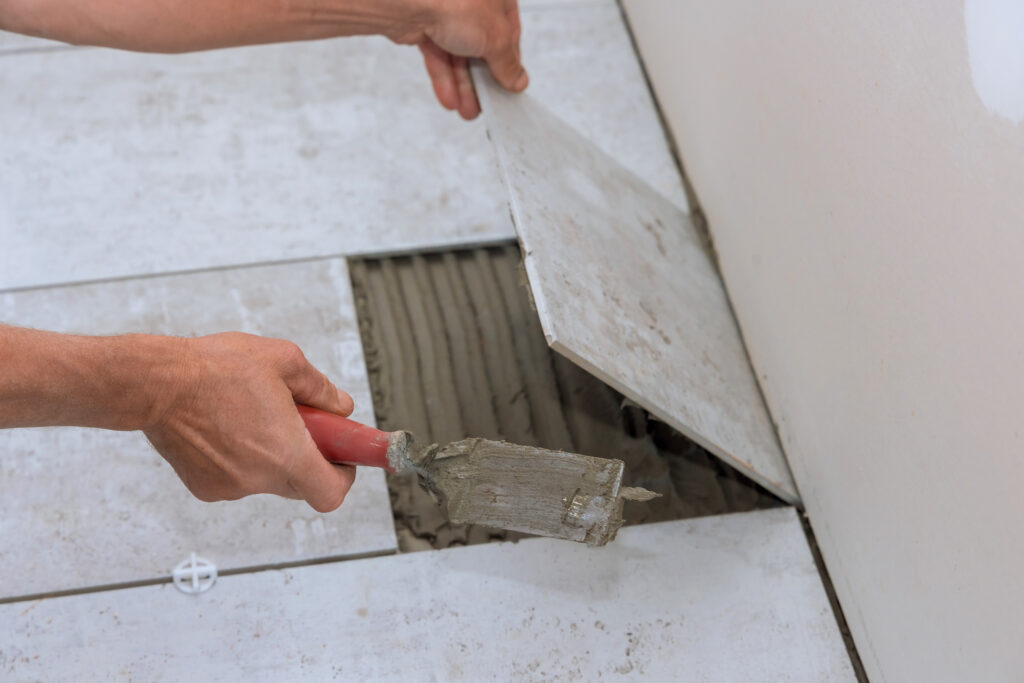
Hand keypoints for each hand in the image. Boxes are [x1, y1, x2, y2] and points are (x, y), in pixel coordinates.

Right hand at [144, 332, 356, 511]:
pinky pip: (238, 478)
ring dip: (270, 455)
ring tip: (251, 415)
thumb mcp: (284, 361)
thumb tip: (341, 407)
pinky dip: (241, 458)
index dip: (342, 478)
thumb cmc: (217, 367)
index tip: (340, 457)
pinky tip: (224, 426)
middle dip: (308, 459)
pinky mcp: (205, 488)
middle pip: (301, 485)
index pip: (330, 493)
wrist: (154, 384)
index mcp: (285, 453)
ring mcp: (230, 488)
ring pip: (267, 479)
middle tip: (299, 426)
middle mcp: (258, 479)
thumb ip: (321, 389)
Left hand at [391, 0, 527, 119]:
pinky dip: (444, 77)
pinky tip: (450, 97)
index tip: (508, 83)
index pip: (509, 32)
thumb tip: (518, 79)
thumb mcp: (495, 39)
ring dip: (463, 85)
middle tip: (487, 101)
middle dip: (483, 80)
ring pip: (459, 54)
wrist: (407, 1)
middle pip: (482, 47)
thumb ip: (508, 63)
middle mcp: (472, 0)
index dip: (509, 61)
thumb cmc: (453, 1)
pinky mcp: (424, 23)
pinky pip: (438, 55)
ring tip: (467, 109)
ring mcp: (446, 11)